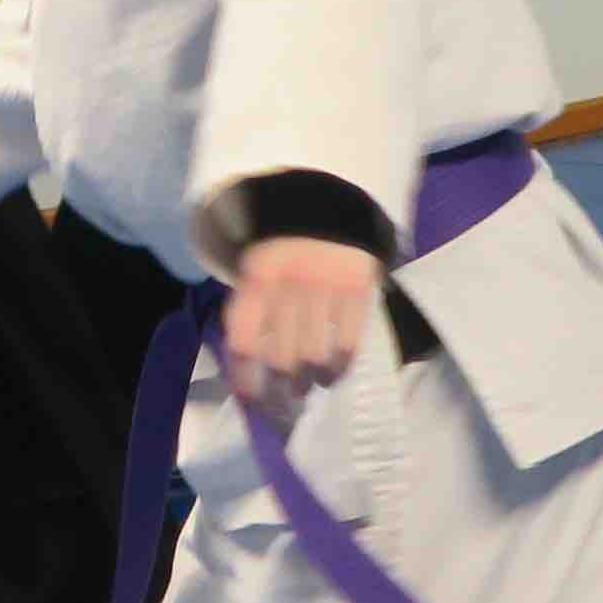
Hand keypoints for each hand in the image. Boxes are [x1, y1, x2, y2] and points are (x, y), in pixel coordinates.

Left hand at [222, 236, 381, 424]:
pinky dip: (340, 366)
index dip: (246, 379)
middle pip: (280, 357)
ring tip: (309, 387)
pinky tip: (333, 374)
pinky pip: (348, 341)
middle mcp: (289, 286)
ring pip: (314, 355)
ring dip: (310, 381)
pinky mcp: (358, 287)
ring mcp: (326, 286)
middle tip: (285, 401)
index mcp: (255, 280)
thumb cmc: (282, 246)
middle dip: (281, 389)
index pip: (244, 343)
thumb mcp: (255, 269)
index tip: (252, 401)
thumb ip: (251, 310)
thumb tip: (249, 369)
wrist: (325, 201)